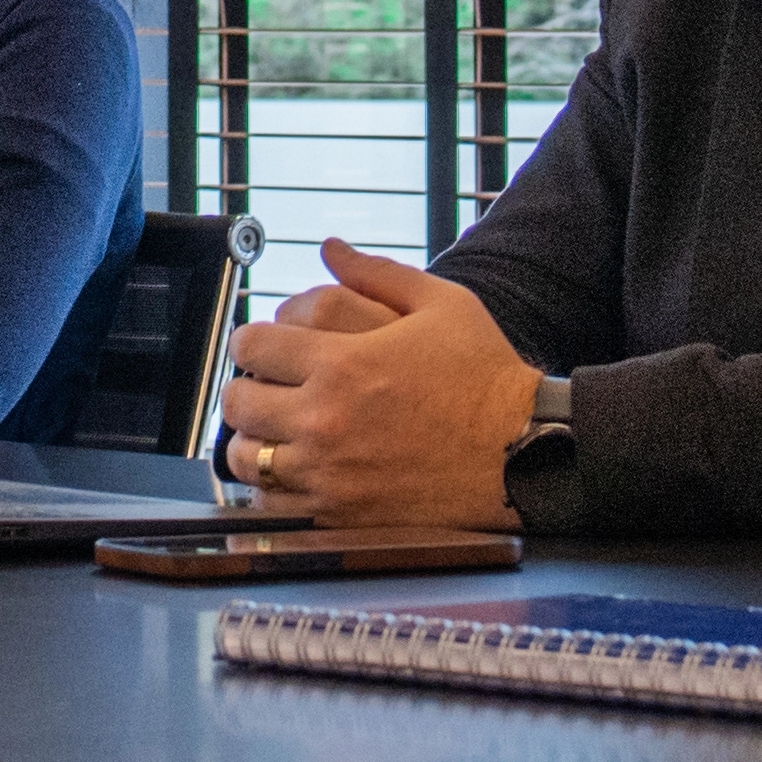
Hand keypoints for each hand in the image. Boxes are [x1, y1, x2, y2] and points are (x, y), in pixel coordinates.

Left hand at [212, 240, 527, 525]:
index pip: (252, 347)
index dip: (251, 342)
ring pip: (246, 457)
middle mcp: (325, 419)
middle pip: (239, 402)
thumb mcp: (442, 303)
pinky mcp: (340, 513)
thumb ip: (377, 272)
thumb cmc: (485, 376)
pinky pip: (273, 503)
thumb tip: (331, 248)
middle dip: (247, 388)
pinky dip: (272, 486)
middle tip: (266, 388)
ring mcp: (329, 472)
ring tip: (274, 431)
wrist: (523, 453)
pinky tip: (294, 470)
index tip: (263, 348)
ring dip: (252, 439)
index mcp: (342, 362)